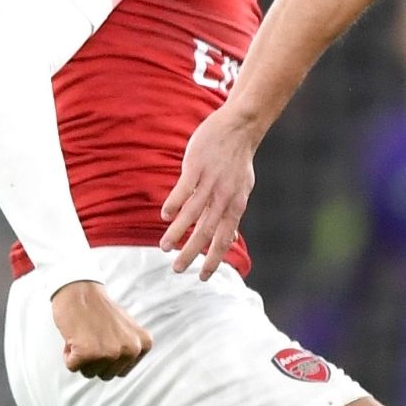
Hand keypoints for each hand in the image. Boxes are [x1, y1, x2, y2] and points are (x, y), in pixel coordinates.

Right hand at [50, 280, 152, 379]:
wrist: (80, 290)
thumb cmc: (99, 309)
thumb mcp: (127, 330)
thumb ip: (128, 349)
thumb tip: (122, 369)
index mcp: (143, 344)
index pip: (121, 371)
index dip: (107, 357)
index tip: (105, 338)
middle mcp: (131, 350)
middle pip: (106, 375)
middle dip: (94, 360)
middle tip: (92, 336)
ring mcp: (110, 352)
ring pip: (89, 373)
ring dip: (82, 357)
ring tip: (84, 335)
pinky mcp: (88, 353)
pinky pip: (72, 367)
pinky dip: (68, 355)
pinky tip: (75, 336)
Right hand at [159, 108, 259, 279]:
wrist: (240, 128)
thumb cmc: (237, 160)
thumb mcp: (242, 189)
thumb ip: (233, 212)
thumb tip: (232, 237)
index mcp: (235, 204)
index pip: (224, 239)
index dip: (214, 259)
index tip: (202, 277)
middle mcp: (224, 197)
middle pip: (206, 231)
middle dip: (191, 253)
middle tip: (177, 270)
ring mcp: (211, 182)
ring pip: (193, 213)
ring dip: (177, 232)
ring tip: (164, 247)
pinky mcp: (197, 166)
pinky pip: (184, 189)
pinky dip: (175, 203)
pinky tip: (165, 216)